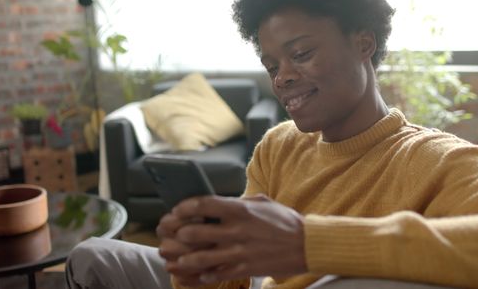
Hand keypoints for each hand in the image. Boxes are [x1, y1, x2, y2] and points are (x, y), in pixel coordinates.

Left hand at [165, 194, 306, 284]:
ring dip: (184, 258)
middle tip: (170, 234)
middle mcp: (237, 230)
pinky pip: (217, 274)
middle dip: (177, 234)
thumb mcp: (261, 202)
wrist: (307, 244)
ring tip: (177, 257)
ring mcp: (240, 252)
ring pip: (201, 257)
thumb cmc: (284, 221)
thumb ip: (238, 202)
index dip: (184, 208)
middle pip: (195, 232)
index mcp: (240, 210)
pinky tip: (198, 273)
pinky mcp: (245, 269)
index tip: (176, 210)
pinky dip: (204, 275)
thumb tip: (218, 203)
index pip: (203, 204)